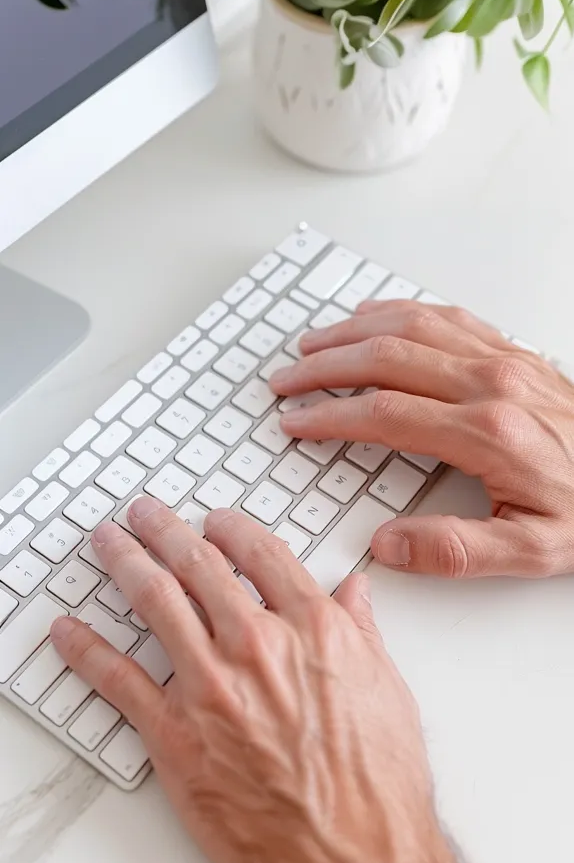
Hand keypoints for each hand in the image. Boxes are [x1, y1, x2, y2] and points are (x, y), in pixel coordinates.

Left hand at [50, 498, 500, 862]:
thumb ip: (360, 631)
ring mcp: (211, 687)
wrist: (353, 856)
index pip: (261, 553)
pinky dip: (87, 649)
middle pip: (199, 565)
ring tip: (109, 543)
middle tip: (147, 515)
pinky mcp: (175, 734)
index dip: (232, 528)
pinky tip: (71, 631)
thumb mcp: (386, 688)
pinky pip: (119, 680)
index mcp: (312, 628)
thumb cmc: (376, 783)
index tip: (216, 521)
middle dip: (166, 530)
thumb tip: (353, 591)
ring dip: (125, 562)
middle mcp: (257, 646)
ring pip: (155, 602)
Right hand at [269, 299, 573, 578]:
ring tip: (311, 345)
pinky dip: (400, 311)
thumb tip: (386, 544)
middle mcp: (491, 383)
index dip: (330, 417)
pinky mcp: (512, 351)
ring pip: (411, 326)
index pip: (385, 414)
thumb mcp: (532, 550)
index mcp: (488, 433)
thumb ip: (455, 551)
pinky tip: (374, 317)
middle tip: (286, 381)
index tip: (296, 423)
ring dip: (353, 332)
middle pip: (386, 357)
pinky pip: (446, 315)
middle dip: (325, 367)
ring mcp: (503, 359)